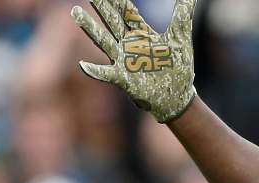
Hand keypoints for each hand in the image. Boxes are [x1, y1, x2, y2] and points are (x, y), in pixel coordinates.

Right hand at [70, 0, 197, 122]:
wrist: (177, 97)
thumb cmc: (177, 67)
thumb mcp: (181, 38)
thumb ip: (182, 15)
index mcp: (141, 33)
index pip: (126, 12)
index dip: (117, 0)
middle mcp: (128, 44)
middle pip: (111, 21)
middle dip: (102, 7)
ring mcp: (123, 60)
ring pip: (103, 40)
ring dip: (90, 28)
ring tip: (76, 11)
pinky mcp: (122, 78)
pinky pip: (105, 74)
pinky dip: (94, 71)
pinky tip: (82, 65)